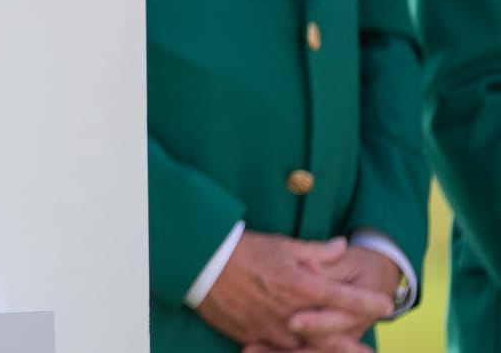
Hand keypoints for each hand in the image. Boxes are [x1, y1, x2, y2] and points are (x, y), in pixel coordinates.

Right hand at [196, 232, 390, 348]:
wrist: (200, 262)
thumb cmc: (242, 249)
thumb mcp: (282, 244)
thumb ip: (316, 251)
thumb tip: (341, 247)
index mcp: (300, 286)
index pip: (344, 298)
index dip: (367, 303)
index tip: (385, 305)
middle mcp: (291, 313)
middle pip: (331, 337)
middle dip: (352, 346)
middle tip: (369, 352)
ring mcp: (272, 328)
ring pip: (305, 348)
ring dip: (323, 350)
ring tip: (343, 352)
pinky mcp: (253, 336)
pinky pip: (278, 347)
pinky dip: (292, 348)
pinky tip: (296, 344)